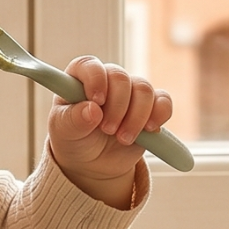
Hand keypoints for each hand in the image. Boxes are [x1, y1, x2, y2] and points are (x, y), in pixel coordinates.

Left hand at [46, 56, 172, 208]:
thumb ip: (73, 120)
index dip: (96, 79)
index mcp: (80, 79)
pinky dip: (159, 115)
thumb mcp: (65, 132)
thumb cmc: (73, 140)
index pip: (89, 65)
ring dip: (136, 117)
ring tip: (123, 139)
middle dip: (117, 107)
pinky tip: (148, 131)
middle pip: (121, 77)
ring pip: (144, 90)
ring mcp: (130, 92)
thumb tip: (92, 110)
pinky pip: (163, 101)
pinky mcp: (151, 107)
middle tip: (107, 130)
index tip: (97, 102)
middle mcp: (107, 80)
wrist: (92, 163)